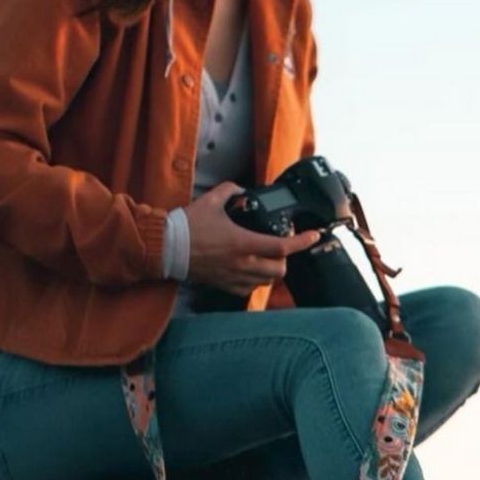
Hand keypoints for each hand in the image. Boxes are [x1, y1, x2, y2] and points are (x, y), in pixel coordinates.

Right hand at [182, 181, 321, 296]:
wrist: (166, 248)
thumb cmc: (188, 226)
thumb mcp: (212, 200)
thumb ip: (231, 190)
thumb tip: (241, 190)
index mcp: (243, 242)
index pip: (282, 247)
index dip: (303, 242)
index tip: (313, 236)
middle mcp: (242, 263)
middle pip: (279, 270)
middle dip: (286, 258)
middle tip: (282, 246)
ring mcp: (233, 277)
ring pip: (266, 281)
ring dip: (272, 270)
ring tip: (268, 258)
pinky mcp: (223, 285)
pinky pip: (249, 290)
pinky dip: (255, 281)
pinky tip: (251, 270)